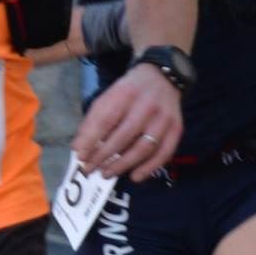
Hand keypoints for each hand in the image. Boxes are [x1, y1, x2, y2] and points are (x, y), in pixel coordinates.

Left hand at [71, 62, 182, 182]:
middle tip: (90, 169)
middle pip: (124, 136)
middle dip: (104, 156)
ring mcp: (164, 118)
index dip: (92, 141)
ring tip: (107, 173)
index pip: (106, 120)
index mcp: (126, 93)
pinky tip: (135, 176)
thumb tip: (79, 149)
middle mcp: (147, 105)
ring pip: (144, 148)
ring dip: (123, 165)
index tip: (81, 157)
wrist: (162, 77)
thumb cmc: (129, 92)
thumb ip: (93, 121)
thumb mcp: (108, 97)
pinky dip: (149, 168)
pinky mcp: (176, 129)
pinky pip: (164, 153)